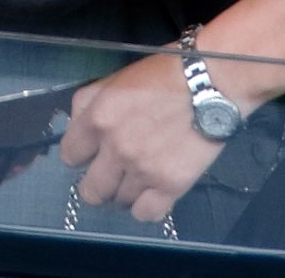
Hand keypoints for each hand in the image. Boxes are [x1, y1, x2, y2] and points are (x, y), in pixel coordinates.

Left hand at [60, 53, 224, 224]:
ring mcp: (143, 169)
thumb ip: (92, 101)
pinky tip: (154, 190)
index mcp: (100, 116)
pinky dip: (147, 205)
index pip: (70, 155)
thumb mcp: (120, 76)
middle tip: (113, 172)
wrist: (213, 79)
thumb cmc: (168, 70)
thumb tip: (76, 123)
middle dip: (98, 182)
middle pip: (90, 191)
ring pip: (118, 202)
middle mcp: (117, 147)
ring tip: (142, 173)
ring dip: (126, 190)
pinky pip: (145, 214)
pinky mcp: (171, 185)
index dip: (81, 154)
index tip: (91, 154)